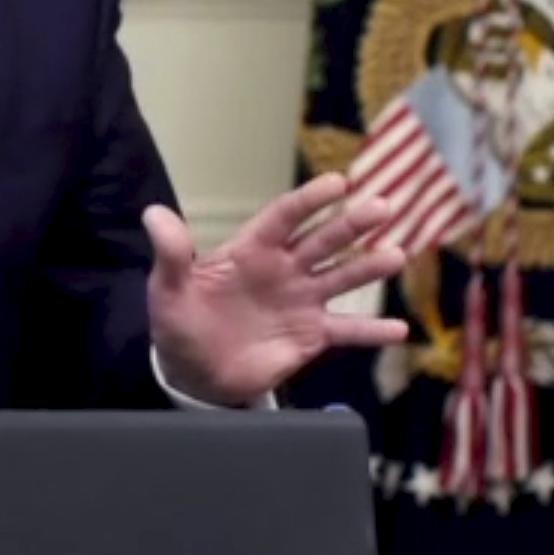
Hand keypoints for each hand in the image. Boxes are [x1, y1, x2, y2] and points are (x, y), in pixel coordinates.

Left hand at [143, 173, 408, 407]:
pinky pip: (346, 332)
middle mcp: (284, 269)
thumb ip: (170, 254)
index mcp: (252, 250)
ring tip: (396, 255)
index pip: (285, 217)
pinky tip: (401, 330)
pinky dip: (372, 331)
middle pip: (322, 240)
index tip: (338, 183)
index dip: (310, 200)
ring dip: (368, 268)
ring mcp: (301, 301)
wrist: (193, 371)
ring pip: (341, 278)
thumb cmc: (180, 321)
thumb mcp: (167, 289)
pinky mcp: (311, 336)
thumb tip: (152, 214)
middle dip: (352, 224)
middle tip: (383, 206)